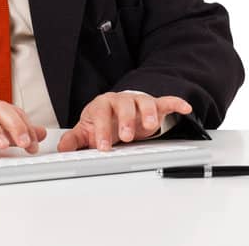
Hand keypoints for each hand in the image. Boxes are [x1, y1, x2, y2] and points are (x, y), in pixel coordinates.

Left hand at [57, 92, 191, 151]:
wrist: (119, 112)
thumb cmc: (104, 121)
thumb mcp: (87, 130)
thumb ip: (76, 140)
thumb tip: (63, 148)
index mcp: (102, 105)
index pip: (100, 113)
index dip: (102, 129)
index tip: (103, 146)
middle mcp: (121, 100)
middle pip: (124, 105)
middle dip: (126, 121)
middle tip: (125, 137)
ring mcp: (139, 101)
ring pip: (145, 102)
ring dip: (148, 113)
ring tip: (150, 126)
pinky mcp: (155, 104)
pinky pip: (166, 101)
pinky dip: (176, 103)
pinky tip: (185, 108)